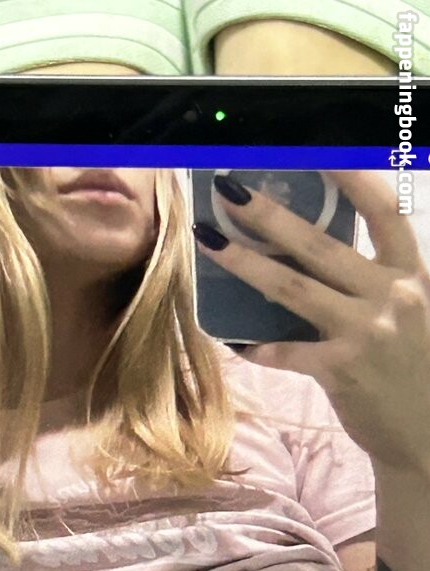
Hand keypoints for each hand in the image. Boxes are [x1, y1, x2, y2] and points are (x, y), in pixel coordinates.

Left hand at [194, 171, 429, 474]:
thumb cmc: (418, 365)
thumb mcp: (412, 311)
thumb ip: (374, 281)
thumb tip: (313, 248)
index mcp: (412, 274)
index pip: (385, 213)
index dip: (352, 177)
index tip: (317, 150)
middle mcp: (391, 296)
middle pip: (320, 245)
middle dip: (269, 215)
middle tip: (229, 191)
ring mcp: (365, 333)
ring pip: (293, 288)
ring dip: (246, 263)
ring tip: (210, 242)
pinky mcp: (341, 371)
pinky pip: (285, 352)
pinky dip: (257, 346)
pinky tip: (232, 338)